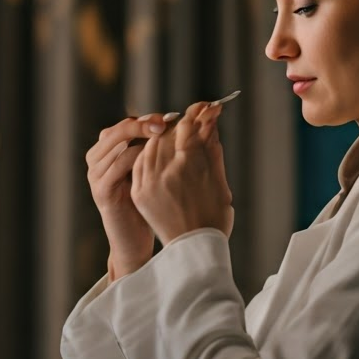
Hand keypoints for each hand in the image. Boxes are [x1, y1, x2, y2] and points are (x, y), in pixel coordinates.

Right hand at [85, 114, 163, 278]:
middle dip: (144, 123)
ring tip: (165, 137)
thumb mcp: (146, 173)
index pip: (124, 124)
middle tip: (167, 122)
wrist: (133, 241)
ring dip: (143, 138)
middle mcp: (96, 160)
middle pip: (118, 130)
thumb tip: (172, 122)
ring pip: (118, 144)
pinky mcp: (101, 190)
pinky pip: (119, 165)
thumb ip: (149, 150)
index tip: (172, 117)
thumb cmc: (144, 206)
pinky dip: (138, 157)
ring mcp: (95, 175)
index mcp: (105, 152)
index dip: (147, 119)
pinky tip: (157, 159)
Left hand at [131, 101, 234, 245]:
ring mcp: (149, 182)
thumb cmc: (214, 217)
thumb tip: (210, 122)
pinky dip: (149, 154)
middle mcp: (165, 171)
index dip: (196, 114)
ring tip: (175, 137)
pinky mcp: (139, 193)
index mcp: (189, 166)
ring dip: (162, 137)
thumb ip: (212, 149)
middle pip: (167, 133)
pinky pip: (140, 164)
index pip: (188, 126)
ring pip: (151, 146)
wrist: (194, 250)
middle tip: (191, 121)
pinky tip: (159, 154)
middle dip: (180, 125)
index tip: (204, 108)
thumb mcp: (219, 181)